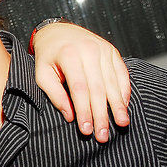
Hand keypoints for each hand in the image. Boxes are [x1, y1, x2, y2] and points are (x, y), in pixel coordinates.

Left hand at [32, 22, 129, 141]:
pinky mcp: (112, 51)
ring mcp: (103, 49)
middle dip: (102, 114)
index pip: (79, 89)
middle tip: (103, 136)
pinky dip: (124, 91)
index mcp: (69, 55)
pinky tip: (124, 106)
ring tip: (121, 123)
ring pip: (112, 82)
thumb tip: (70, 116)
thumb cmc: (48, 56)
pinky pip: (122, 73)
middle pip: (98, 88)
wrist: (58, 30)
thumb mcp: (42, 74)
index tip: (86, 130)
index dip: (84, 111)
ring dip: (118, 106)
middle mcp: (89, 50)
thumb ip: (54, 94)